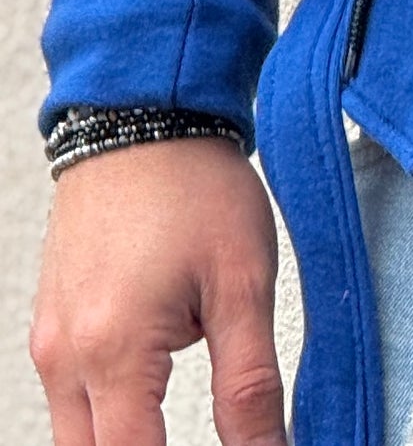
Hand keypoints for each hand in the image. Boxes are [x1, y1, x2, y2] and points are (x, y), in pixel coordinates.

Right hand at [31, 137, 285, 445]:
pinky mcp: (50, 323)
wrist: (144, 112)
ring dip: (127, 437)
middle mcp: (65, 357)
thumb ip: (250, 384)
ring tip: (178, 418)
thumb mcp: (243, 282)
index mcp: (113, 352)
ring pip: (77, 436)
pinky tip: (151, 383)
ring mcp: (49, 341)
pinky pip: (71, 396)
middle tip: (210, 436)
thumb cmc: (195, 184)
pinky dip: (111, 407)